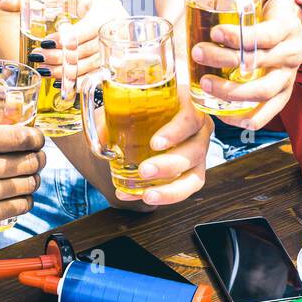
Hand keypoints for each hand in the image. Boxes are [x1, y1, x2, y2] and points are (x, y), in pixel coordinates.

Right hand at [0, 100, 45, 234]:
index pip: (19, 137)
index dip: (37, 137)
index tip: (38, 137)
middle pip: (28, 162)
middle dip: (40, 157)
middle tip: (39, 156)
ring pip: (26, 185)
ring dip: (35, 179)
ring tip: (32, 175)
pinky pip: (17, 206)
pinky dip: (26, 199)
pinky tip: (22, 194)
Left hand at [1, 0, 126, 103]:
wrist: (109, 14)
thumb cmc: (80, 4)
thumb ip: (31, 0)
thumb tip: (0, 4)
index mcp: (105, 11)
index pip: (86, 29)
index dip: (65, 38)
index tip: (44, 42)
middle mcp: (114, 32)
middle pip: (85, 49)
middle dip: (59, 57)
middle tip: (38, 57)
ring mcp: (115, 50)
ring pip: (89, 65)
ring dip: (65, 71)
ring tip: (43, 71)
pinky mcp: (113, 64)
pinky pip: (95, 76)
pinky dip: (77, 81)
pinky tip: (61, 83)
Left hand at [114, 90, 211, 209]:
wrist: (134, 125)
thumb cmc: (137, 109)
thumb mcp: (123, 106)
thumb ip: (112, 116)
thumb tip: (103, 136)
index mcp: (187, 105)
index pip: (191, 117)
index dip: (176, 131)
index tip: (155, 144)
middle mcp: (198, 130)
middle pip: (195, 150)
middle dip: (169, 164)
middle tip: (144, 171)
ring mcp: (197, 155)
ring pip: (194, 177)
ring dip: (171, 190)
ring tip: (147, 195)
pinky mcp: (191, 174)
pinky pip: (183, 190)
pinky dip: (162, 196)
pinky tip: (140, 196)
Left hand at [191, 0, 301, 130]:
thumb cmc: (279, 7)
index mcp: (286, 28)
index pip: (264, 36)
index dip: (240, 36)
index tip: (214, 31)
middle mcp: (289, 55)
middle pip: (258, 63)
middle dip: (225, 61)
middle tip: (197, 53)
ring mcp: (287, 77)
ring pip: (264, 91)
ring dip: (234, 93)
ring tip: (205, 85)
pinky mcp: (283, 93)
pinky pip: (270, 111)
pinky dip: (251, 119)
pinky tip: (225, 118)